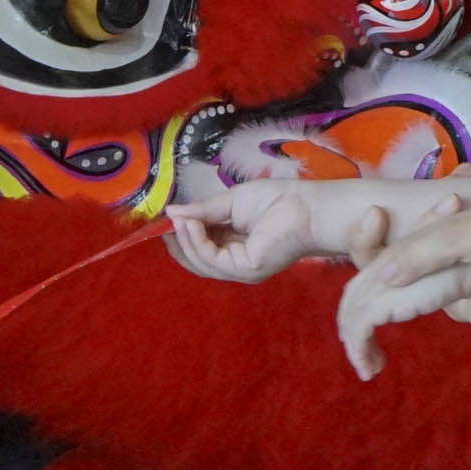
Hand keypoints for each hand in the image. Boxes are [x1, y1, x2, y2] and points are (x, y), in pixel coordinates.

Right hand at [167, 180, 381, 282]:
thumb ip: (203, 211)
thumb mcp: (230, 202)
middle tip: (164, 222)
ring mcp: (242, 269)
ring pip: (201, 262)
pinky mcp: (247, 269)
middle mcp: (236, 262)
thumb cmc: (277, 200)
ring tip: (177, 218)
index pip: (200, 248)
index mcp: (233, 245)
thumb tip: (171, 212)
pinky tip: (190, 223)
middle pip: (196, 260)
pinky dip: (197, 242)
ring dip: (185, 240)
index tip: (164, 220)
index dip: (181, 236)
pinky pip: (212, 260)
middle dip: (178, 242)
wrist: (306, 205)